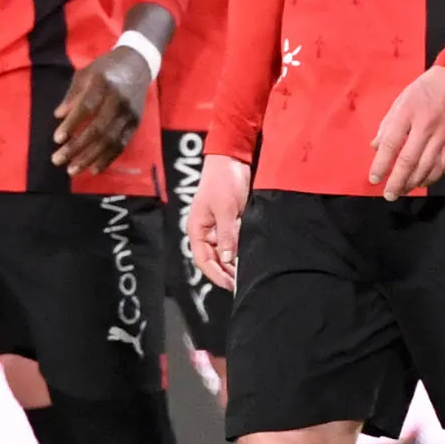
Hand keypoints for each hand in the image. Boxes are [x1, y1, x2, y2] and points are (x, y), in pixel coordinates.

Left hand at [53, 44, 154, 174]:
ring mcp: (129, 113)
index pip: (87, 106)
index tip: (57, 139)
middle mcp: (119, 99)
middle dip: (76, 147)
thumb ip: (72, 94)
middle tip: (57, 160)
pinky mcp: (136, 123)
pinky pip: (121, 145)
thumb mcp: (86, 73)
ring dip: (90, 158)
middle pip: (97, 128)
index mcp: (103, 83)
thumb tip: (58, 115)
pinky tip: (93, 169)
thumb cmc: (106, 68)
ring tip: (72, 170)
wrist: (138, 64)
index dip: (72, 124)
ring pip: (110, 141)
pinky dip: (107, 159)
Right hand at [187, 154, 252, 290]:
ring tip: (245, 273)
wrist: (232, 158)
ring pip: (223, 252)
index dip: (216, 274)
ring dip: (232, 263)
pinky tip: (247, 257)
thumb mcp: (227, 209)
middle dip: (225, 272)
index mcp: (197, 229)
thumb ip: (227, 235)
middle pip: (213, 259)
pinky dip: (238, 250)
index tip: (230, 285)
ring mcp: (216, 226)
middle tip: (241, 283)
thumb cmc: (224, 181)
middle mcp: (205, 230)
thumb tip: (229, 258)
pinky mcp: (228, 221)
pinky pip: (231, 241)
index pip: (203, 260)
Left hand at [369, 66, 444, 200]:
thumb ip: (388, 123)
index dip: (381, 164)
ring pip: (426, 166)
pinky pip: (442, 165)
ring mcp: (442, 134)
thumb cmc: (425, 87)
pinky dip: (431, 177)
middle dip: (396, 181)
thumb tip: (376, 147)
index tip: (374, 178)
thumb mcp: (401, 99)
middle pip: (408, 160)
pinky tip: (422, 183)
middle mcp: (425, 125)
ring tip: (402, 191)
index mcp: (407, 112)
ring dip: (413, 182)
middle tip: (388, 194)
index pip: (391, 143)